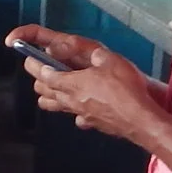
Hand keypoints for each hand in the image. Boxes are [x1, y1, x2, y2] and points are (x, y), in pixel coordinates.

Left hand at [10, 29, 160, 143]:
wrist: (141, 120)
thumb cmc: (126, 89)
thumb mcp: (110, 59)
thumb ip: (89, 51)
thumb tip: (72, 48)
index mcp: (70, 83)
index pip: (41, 73)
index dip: (33, 63)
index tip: (29, 57)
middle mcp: (70, 100)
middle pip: (42, 91)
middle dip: (39, 78)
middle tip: (44, 68)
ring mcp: (79, 114)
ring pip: (53, 106)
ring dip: (50, 96)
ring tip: (58, 86)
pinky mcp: (91, 124)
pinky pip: (75, 117)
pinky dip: (74, 111)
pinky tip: (85, 105)